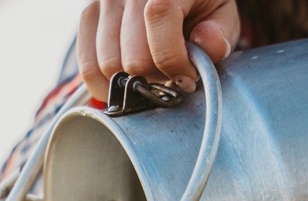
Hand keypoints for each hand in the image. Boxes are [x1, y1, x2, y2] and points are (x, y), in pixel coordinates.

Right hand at [76, 0, 238, 99]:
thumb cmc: (198, 6)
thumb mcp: (220, 14)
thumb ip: (219, 33)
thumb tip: (206, 47)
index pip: (160, 19)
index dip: (174, 60)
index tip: (187, 77)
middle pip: (133, 56)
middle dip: (154, 77)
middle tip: (168, 75)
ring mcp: (104, 0)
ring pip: (108, 65)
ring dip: (131, 81)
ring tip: (149, 72)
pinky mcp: (88, 14)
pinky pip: (87, 64)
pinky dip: (105, 84)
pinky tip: (125, 82)